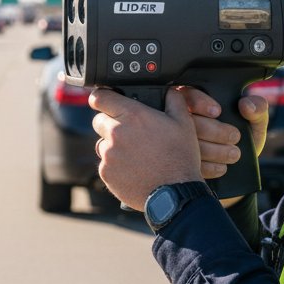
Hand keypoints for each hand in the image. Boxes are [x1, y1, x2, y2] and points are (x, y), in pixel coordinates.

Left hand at [89, 87, 202, 210]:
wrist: (175, 193)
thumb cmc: (180, 157)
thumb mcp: (184, 124)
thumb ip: (174, 101)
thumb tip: (171, 90)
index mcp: (133, 116)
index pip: (100, 98)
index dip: (102, 98)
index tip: (105, 100)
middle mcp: (116, 133)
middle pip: (99, 121)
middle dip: (109, 123)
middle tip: (128, 132)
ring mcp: (109, 155)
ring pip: (102, 144)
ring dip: (112, 146)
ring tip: (133, 154)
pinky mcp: (106, 174)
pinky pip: (105, 165)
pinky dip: (115, 166)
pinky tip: (133, 169)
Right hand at [180, 88, 270, 181]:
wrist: (239, 165)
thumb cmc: (245, 136)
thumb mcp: (255, 121)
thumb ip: (257, 107)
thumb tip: (245, 105)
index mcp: (199, 103)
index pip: (188, 94)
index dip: (200, 102)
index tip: (217, 111)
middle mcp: (183, 120)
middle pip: (186, 120)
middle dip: (213, 130)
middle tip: (234, 137)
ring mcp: (178, 143)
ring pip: (186, 144)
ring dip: (213, 150)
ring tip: (233, 153)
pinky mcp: (179, 163)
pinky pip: (186, 164)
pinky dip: (207, 166)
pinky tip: (222, 167)